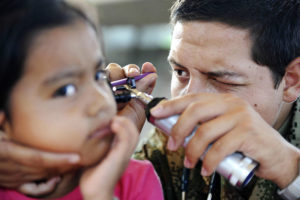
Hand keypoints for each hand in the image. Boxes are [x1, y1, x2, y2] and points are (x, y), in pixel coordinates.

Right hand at [0, 112, 80, 195]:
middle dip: (64, 167)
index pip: (38, 158)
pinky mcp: (12, 183)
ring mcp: (12, 178)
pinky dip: (46, 185)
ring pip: (41, 178)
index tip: (76, 157)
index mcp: (8, 153)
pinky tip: (57, 179)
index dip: (58, 159)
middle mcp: (12, 168)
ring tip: (75, 166)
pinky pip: (32, 187)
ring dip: (58, 173)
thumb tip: (2, 114)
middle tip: (82, 160)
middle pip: (44, 169)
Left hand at [80, 116, 138, 199]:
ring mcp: (124, 156)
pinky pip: (126, 140)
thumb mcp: (95, 157)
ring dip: (125, 123)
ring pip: (133, 134)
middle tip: (113, 116)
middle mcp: (125, 153)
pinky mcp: (120, 158)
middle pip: (134, 132)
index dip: (123, 123)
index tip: (110, 118)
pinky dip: (122, 130)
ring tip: (115, 119)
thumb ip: (96, 146)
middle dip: (125, 121)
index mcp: (120, 152)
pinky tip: (113, 124)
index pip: (129, 134)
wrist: (95, 194)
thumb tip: (86, 133)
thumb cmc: (92, 177)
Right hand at [107, 62, 156, 130]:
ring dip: (118, 72)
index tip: (148, 66)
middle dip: (131, 70)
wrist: (109, 136)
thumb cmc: (125, 127)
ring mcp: (109, 88)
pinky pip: (101, 76)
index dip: (146, 70)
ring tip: (119, 83)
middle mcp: (122, 90)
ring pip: (114, 71)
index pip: (142, 77)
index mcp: (135, 94)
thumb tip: (152, 75)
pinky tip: (108, 83)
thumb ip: (144, 90)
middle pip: (127, 71)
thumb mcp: (139, 109)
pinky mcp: (96, 88)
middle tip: (133, 74)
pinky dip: (106, 75)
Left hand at [150, 93, 299, 187]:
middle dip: (178, 129)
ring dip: (192, 150)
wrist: (276, 155)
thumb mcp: (222, 129)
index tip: (155, 113)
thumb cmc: (244, 143)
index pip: (192, 98)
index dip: (171, 105)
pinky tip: (205, 169)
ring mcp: (240, 116)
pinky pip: (219, 148)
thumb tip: (175, 131)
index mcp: (222, 100)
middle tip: (172, 146)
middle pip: (195, 111)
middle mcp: (231, 104)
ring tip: (189, 163)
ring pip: (204, 132)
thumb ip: (203, 126)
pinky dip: (208, 161)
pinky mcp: (247, 132)